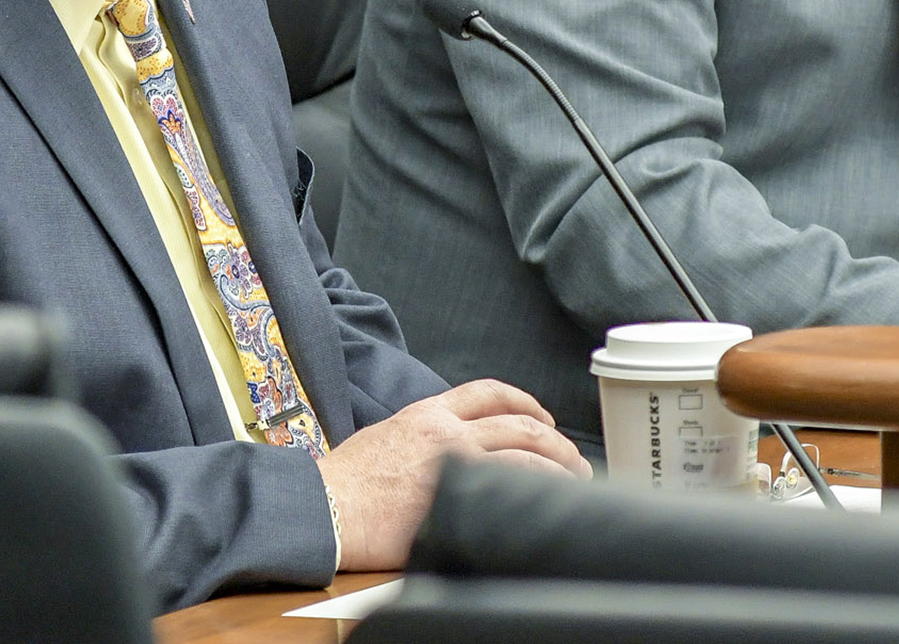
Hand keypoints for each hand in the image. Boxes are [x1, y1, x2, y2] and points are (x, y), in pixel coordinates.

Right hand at [317, 378, 591, 570]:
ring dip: (558, 467)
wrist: (324, 507)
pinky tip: (547, 503)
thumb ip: (421, 439)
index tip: (542, 417)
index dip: (524, 401)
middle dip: (555, 439)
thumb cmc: (342, 485)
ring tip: (574, 483)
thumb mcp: (384, 440)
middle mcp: (445, 429)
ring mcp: (453, 461)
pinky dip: (536, 492)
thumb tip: (443, 455)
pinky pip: (510, 486)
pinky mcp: (456, 494)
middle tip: (573, 458)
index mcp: (427, 414)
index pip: (488, 392)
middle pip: (519, 423)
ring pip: (524, 452)